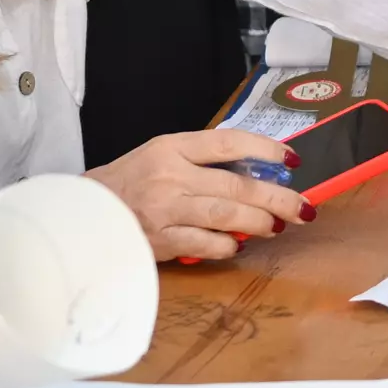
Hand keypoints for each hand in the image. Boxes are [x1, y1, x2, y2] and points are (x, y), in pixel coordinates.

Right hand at [87, 127, 304, 261]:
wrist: (83, 214)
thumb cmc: (128, 183)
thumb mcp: (160, 156)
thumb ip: (201, 161)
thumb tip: (256, 173)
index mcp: (172, 147)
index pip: (228, 142)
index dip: (266, 149)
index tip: (292, 160)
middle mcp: (170, 175)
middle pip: (237, 184)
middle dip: (278, 197)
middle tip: (303, 207)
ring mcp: (165, 209)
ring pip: (226, 214)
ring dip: (259, 222)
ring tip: (277, 226)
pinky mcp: (161, 240)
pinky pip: (205, 244)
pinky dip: (227, 245)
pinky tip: (237, 244)